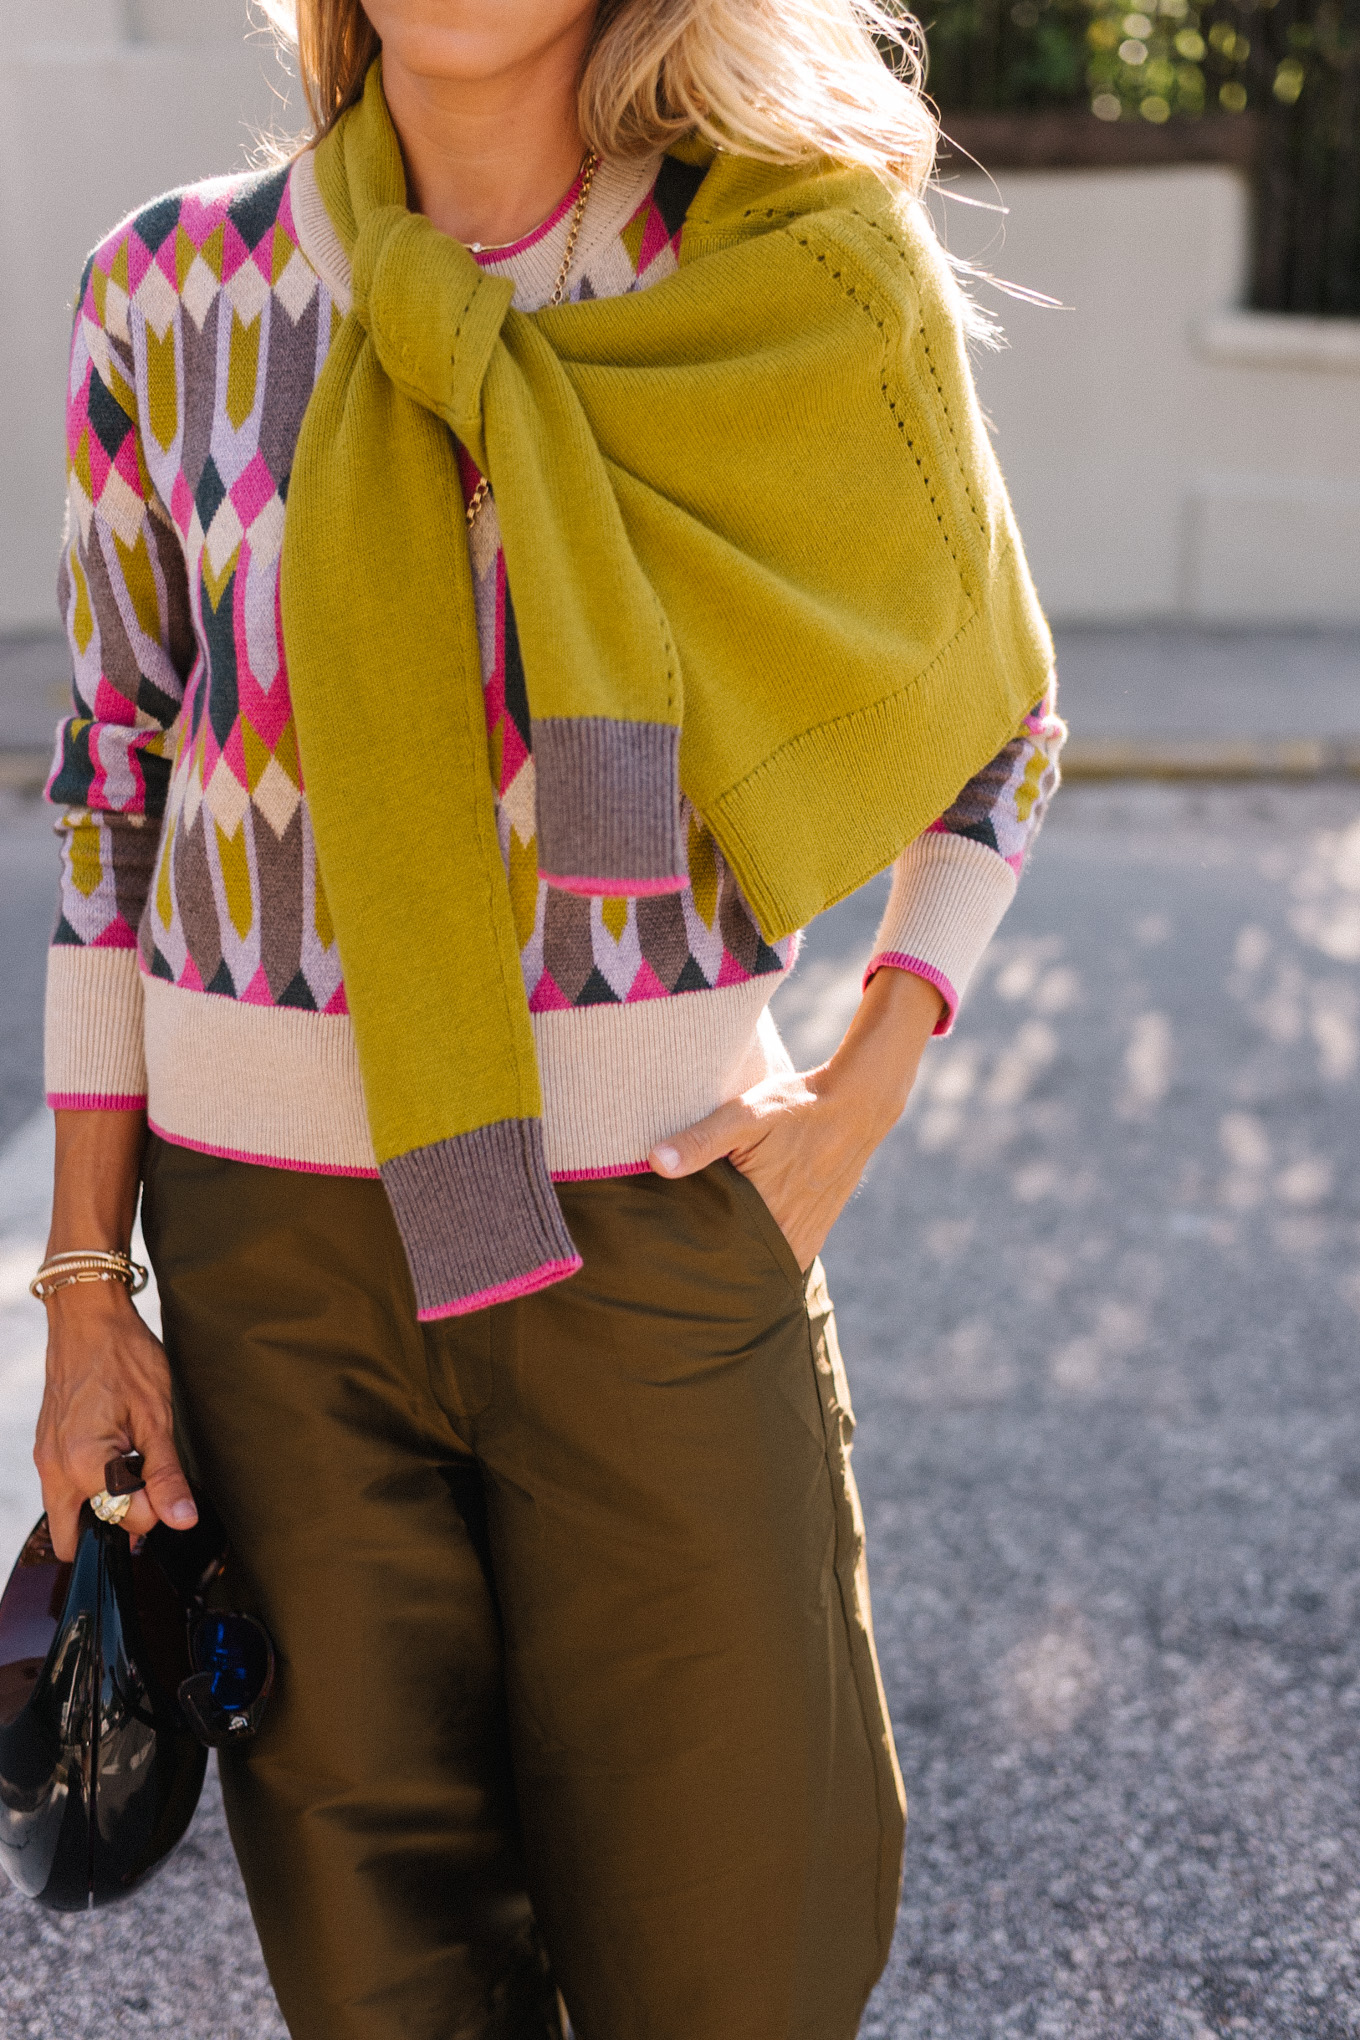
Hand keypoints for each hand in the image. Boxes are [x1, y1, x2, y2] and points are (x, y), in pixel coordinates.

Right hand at [34, 1281, 196, 1561]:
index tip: (166, 1480)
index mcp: (82, 1466)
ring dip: (102, 1504)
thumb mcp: (156, 1416)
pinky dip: (90, 1485)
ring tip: (131, 1464)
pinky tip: (116, 1454)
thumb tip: (181, 1519)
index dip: (155, 1509)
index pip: (123, 1523)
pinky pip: (64, 1488)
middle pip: (76, 1536)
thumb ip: (166, 1474)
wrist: (88, 1317)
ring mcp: (46, 1461)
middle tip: (146, 1488)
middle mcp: (54, 1471)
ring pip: (69, 1513)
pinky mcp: (46, 1449)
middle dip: (113, 1527)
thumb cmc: (123, 1356)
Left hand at [649, 967, 945, 1269]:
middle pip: (735, 1262)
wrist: (857, 1105)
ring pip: (759, 1263)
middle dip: (709, 1259)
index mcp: (763, 1211)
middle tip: (678, 1253)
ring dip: (737, 1259)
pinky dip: (762, 1254)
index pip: (712, 1249)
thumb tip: (656, 1161)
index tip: (663, 1247)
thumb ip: (700, 1141)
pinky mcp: (816, 1230)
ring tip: (707, 1249)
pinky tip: (743, 1242)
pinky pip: (782, 1256)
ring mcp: (804, 1236)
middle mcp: (786, 1234)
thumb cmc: (797, 1108)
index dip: (687, 1249)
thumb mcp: (744, 1115)